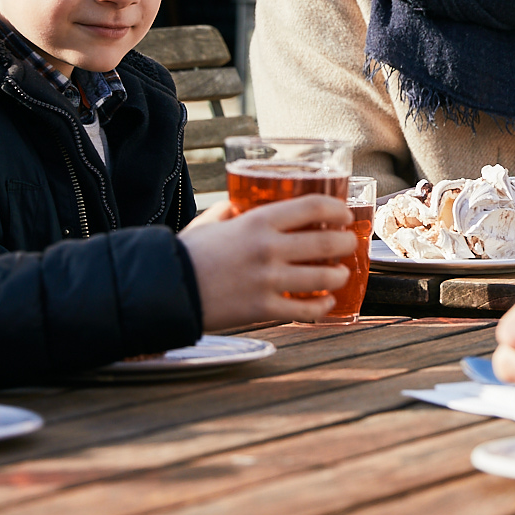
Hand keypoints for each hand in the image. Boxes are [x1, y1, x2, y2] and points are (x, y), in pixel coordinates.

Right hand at [181, 195, 353, 327]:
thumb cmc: (187, 253)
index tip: (344, 215)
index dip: (336, 210)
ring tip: (340, 274)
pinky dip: (322, 307)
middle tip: (348, 244)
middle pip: (326, 243)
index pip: (312, 207)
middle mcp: (268, 248)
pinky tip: (327, 302)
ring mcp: (267, 280)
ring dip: (339, 275)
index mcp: (257, 221)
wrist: (166, 289)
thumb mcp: (211, 222)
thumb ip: (232, 211)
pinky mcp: (262, 309)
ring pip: (322, 277)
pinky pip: (305, 309)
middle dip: (345, 243)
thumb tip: (243, 205)